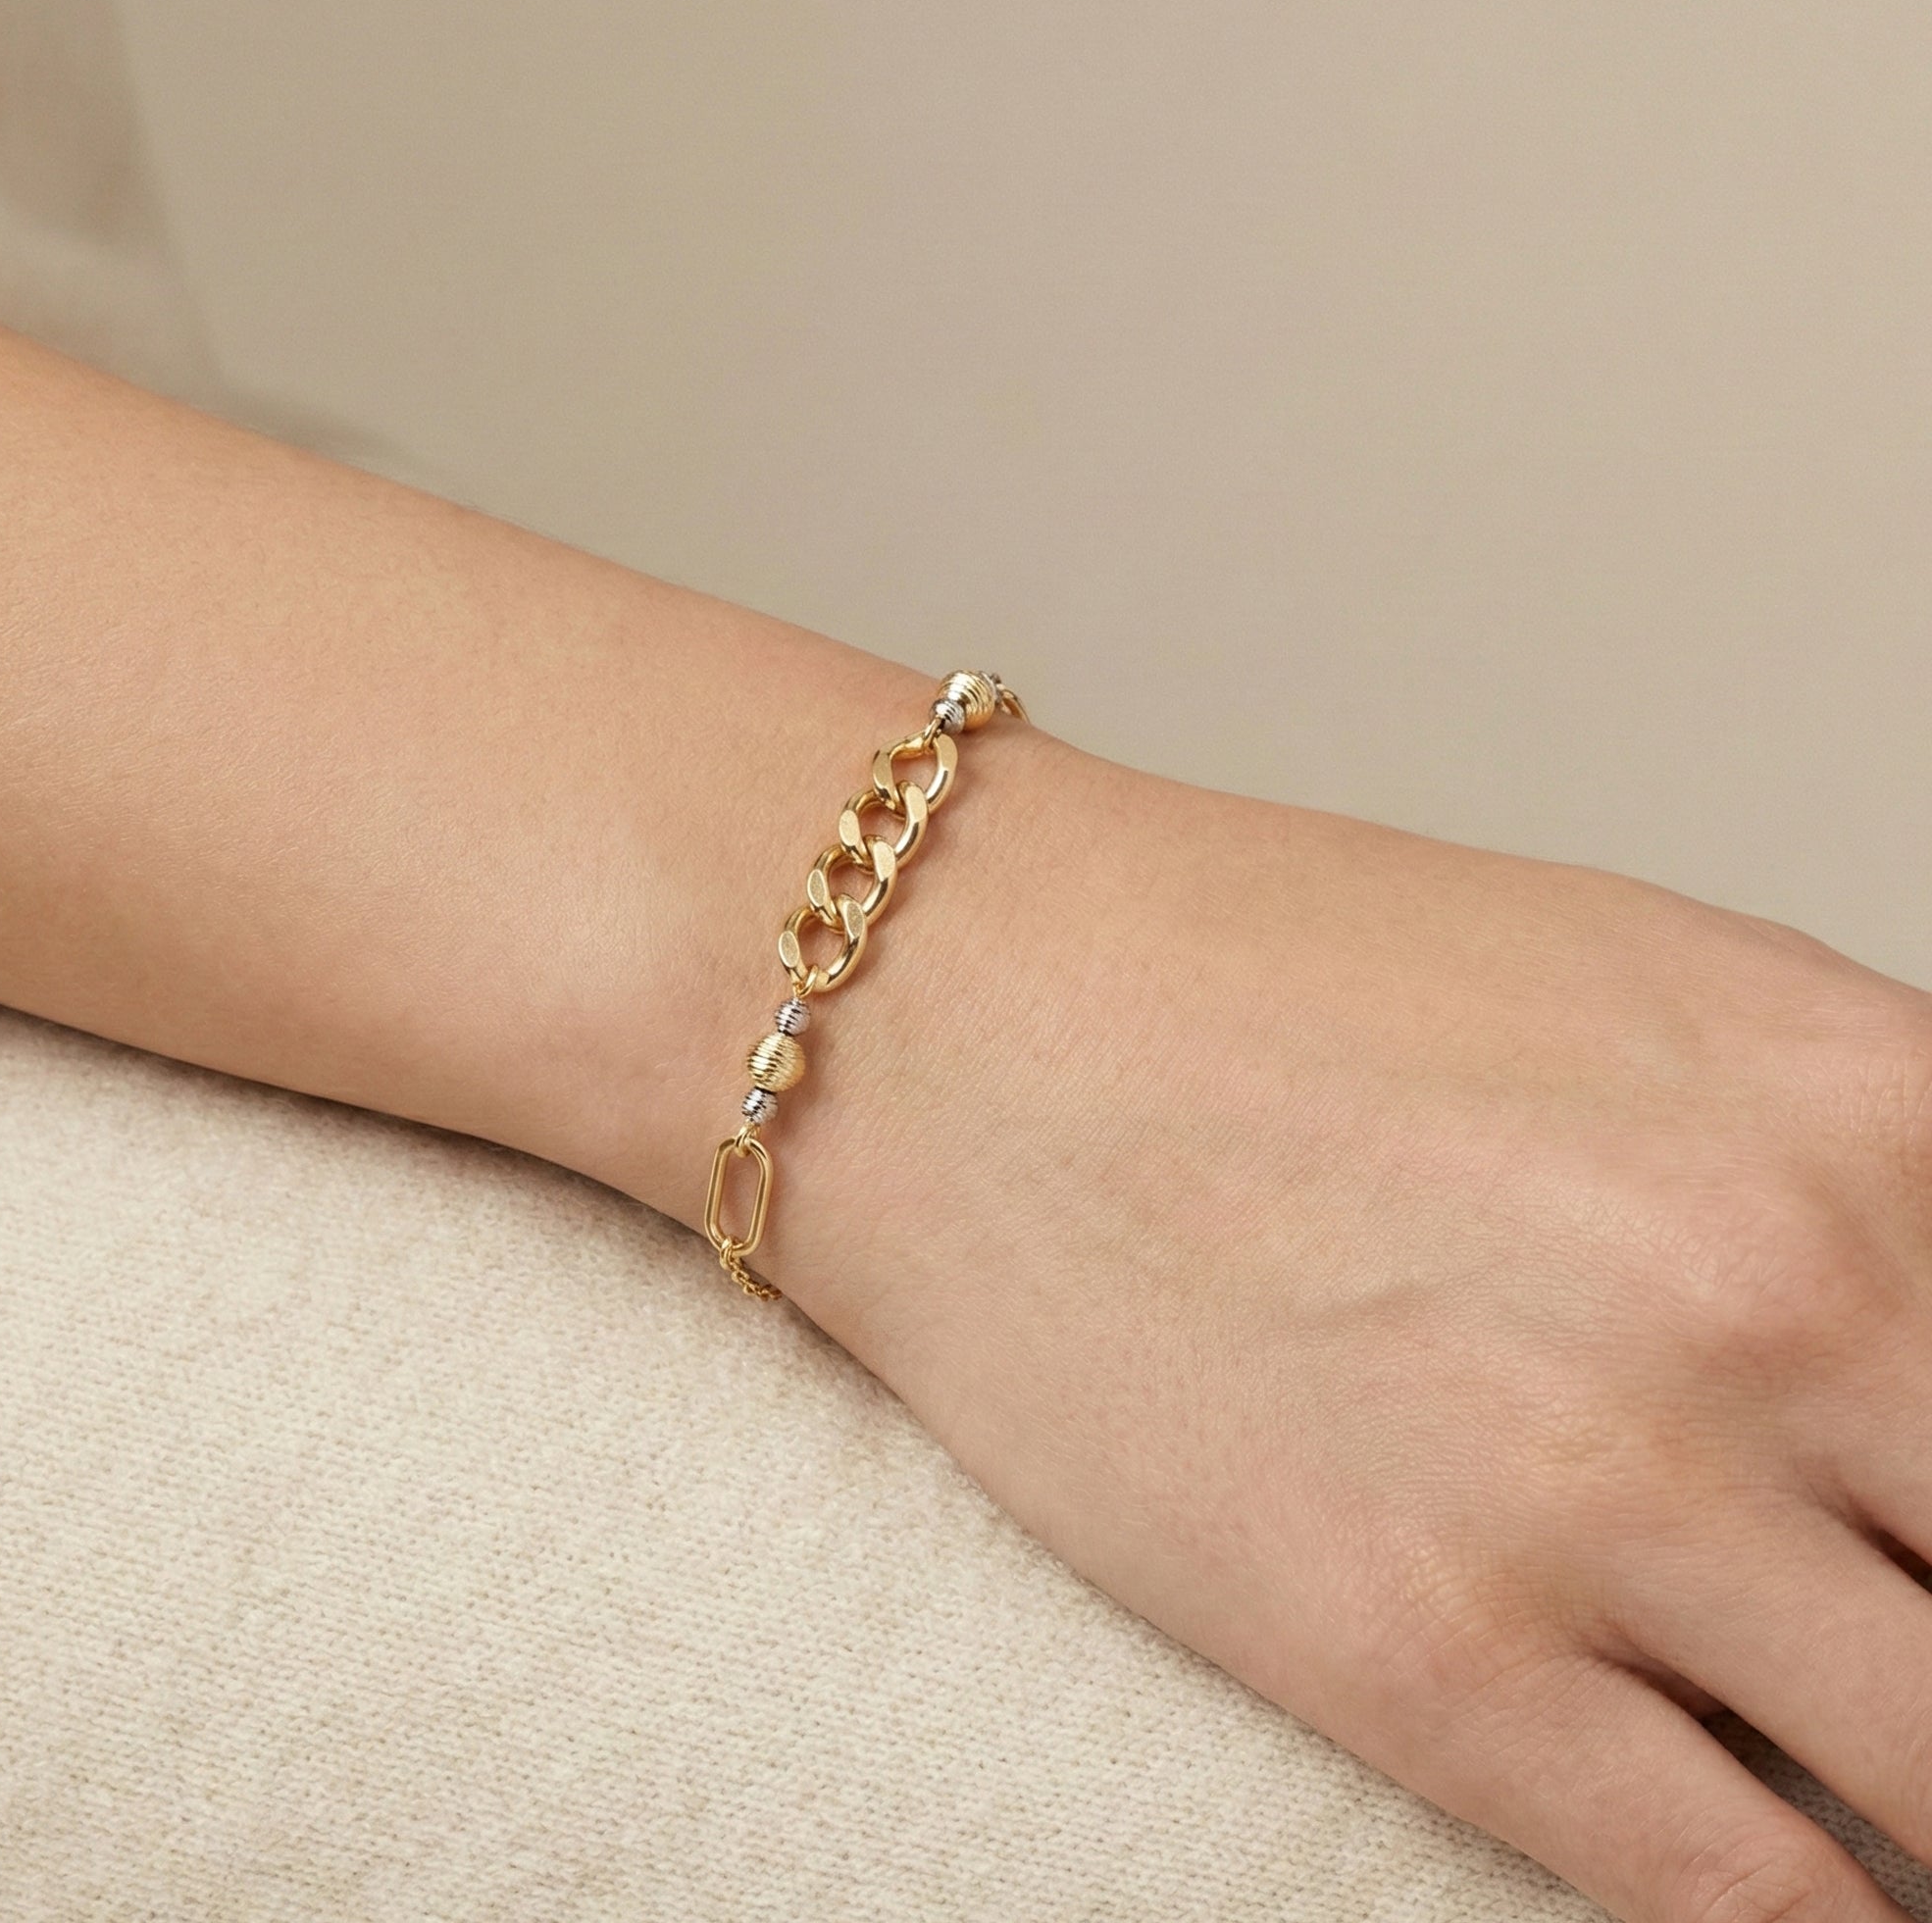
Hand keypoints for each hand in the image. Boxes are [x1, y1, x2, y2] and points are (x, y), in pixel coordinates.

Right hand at [764, 730, 1931, 1922]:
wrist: (973, 1013)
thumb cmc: (1275, 978)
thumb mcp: (1650, 992)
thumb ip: (1872, 1180)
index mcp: (1867, 1112)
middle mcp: (1777, 1302)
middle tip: (1902, 1646)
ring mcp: (1604, 1491)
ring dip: (1913, 1796)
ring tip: (1847, 1760)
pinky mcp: (1427, 1654)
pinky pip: (1748, 1899)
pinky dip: (1800, 1905)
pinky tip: (1754, 1841)